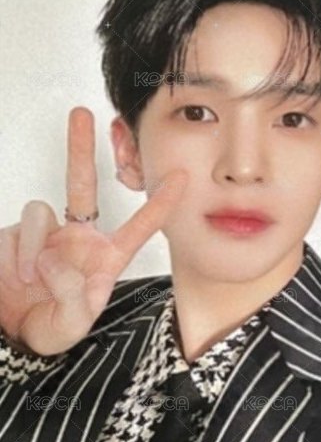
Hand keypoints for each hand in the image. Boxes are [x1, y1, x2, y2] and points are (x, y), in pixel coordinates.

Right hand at [0, 107, 187, 354]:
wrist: (9, 329)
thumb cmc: (49, 327)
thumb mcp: (69, 326)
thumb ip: (75, 303)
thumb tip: (62, 264)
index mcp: (104, 258)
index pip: (138, 227)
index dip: (159, 203)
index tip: (182, 177)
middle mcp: (77, 237)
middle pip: (82, 184)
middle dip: (82, 148)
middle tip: (82, 112)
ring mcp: (47, 232)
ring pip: (44, 208)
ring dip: (37, 246)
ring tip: (31, 279)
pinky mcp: (18, 233)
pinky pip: (25, 224)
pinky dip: (23, 248)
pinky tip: (19, 272)